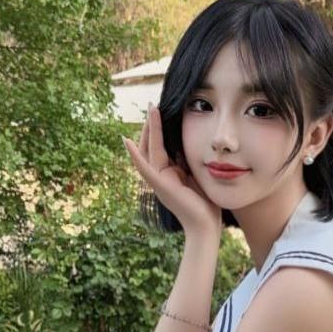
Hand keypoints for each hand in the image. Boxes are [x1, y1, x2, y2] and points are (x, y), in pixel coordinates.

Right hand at [124, 104, 222, 241]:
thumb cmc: (205, 204)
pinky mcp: (160, 186)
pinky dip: (134, 155)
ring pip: (148, 151)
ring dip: (148, 130)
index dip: (159, 129)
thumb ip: (188, 161)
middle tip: (153, 104)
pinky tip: (126, 141)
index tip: (161, 111)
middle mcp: (160, 176)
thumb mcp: (196, 175)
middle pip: (151, 146)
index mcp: (168, 173)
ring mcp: (158, 181)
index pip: (160, 147)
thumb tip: (187, 143)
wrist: (205, 227)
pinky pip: (145, 167)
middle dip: (152, 125)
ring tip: (151, 109)